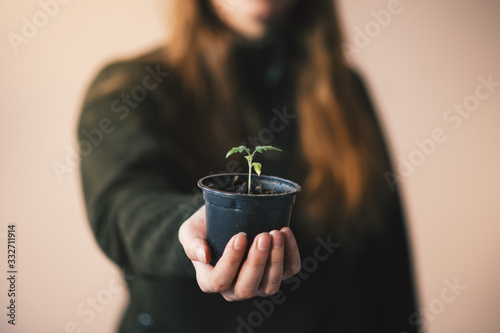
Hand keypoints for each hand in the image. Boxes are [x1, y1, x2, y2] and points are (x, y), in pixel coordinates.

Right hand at [178, 206, 300, 300]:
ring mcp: (258, 284)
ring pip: (270, 285)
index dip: (231, 261)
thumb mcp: (189, 231)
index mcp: (210, 281)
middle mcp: (234, 289)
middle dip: (257, 262)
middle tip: (263, 235)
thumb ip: (191, 244)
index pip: (220, 281)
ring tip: (276, 233)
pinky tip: (285, 232)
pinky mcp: (276, 273)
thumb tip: (203, 255)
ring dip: (276, 260)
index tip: (239, 236)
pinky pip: (289, 271)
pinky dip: (291, 253)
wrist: (224, 218)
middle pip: (247, 288)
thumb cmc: (204, 227)